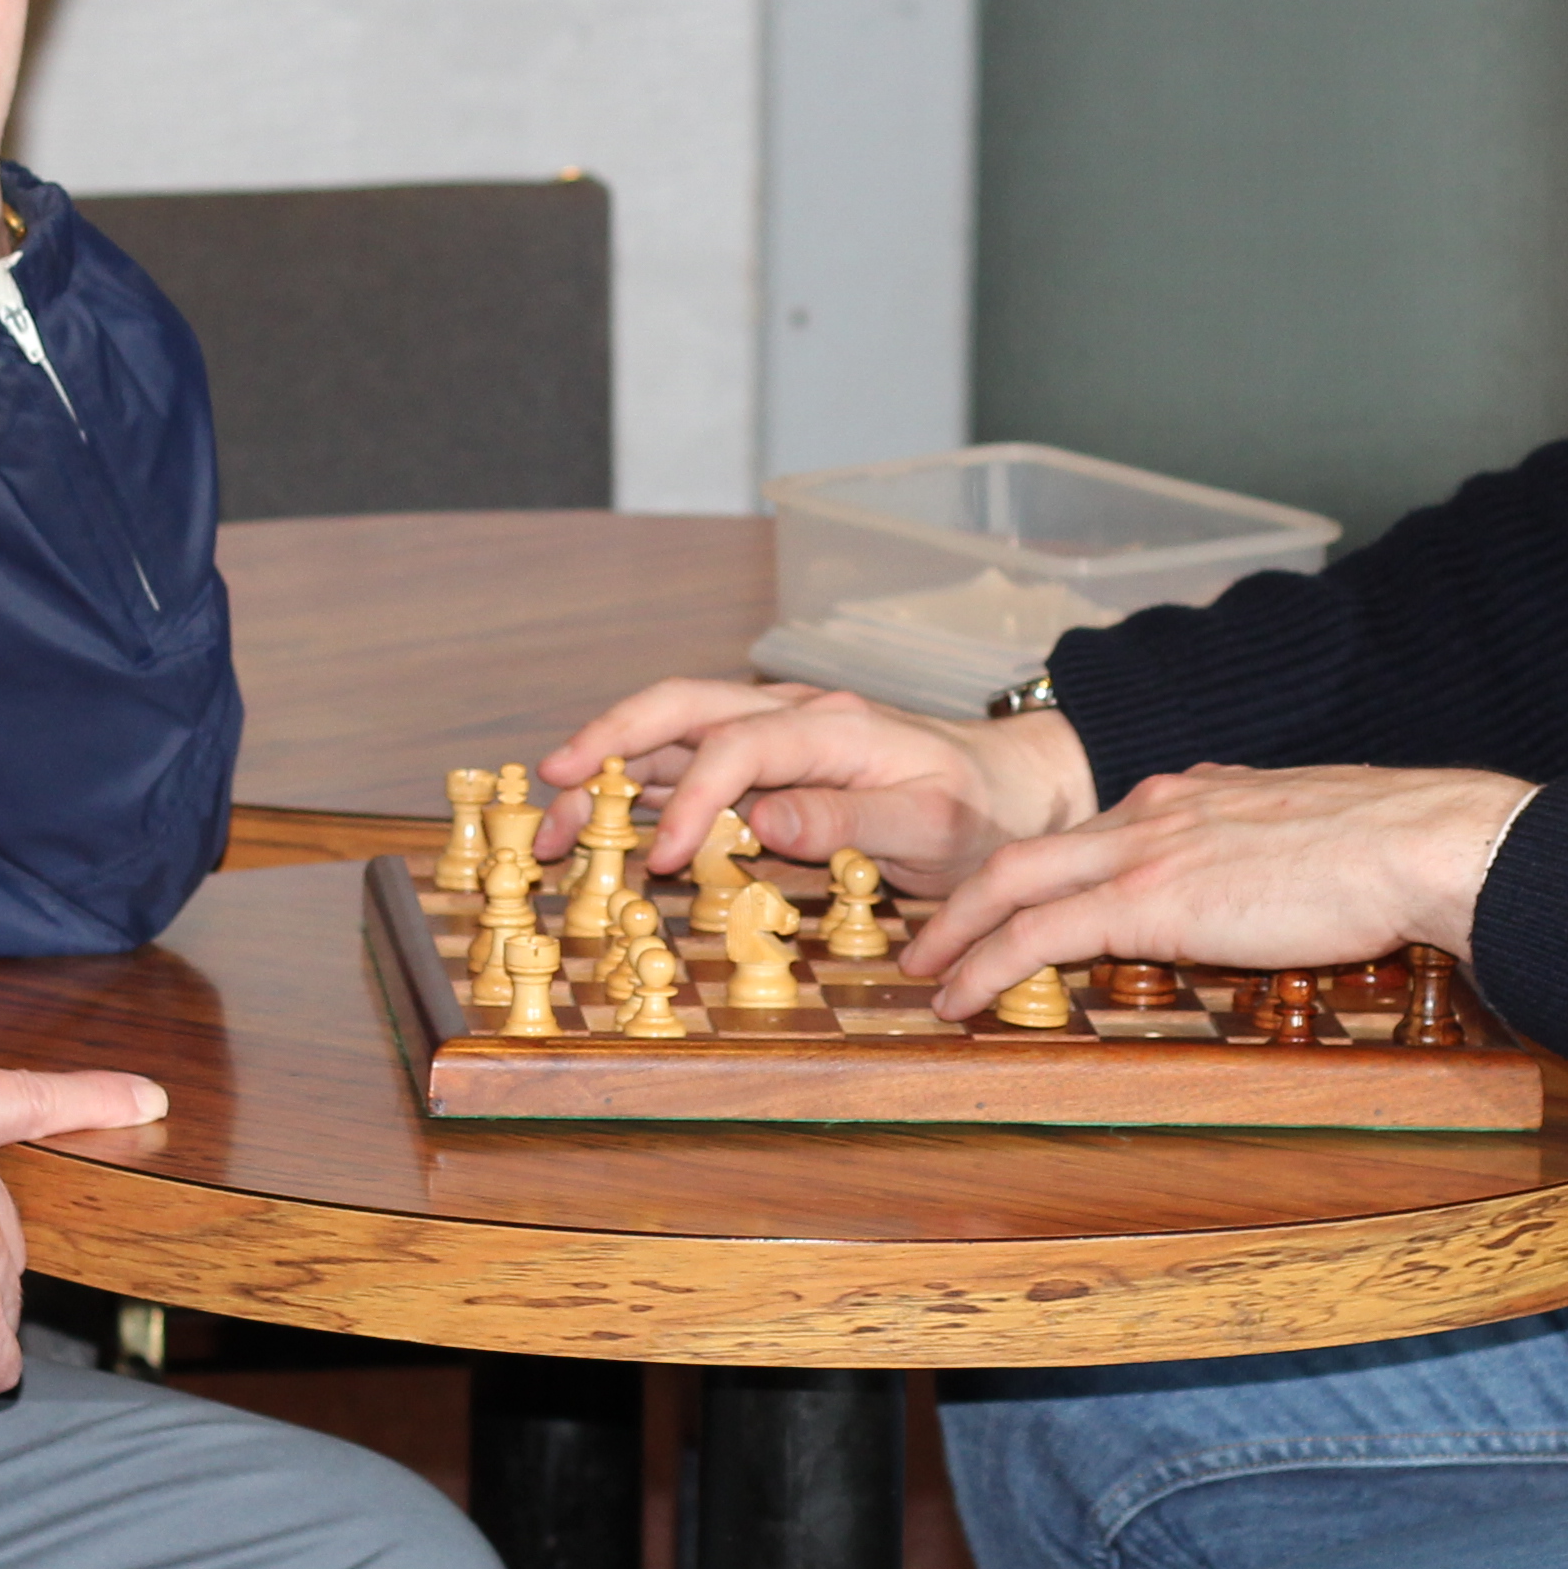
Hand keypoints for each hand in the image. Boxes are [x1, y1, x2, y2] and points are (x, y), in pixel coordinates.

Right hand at [537, 676, 1099, 896]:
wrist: (1014, 788)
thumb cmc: (980, 809)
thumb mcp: (933, 825)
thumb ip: (849, 819)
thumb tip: (762, 821)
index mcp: (834, 727)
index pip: (738, 745)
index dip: (691, 799)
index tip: (658, 859)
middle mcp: (793, 718)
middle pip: (681, 709)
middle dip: (610, 742)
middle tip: (553, 783)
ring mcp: (777, 737)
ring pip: (673, 738)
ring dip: (611, 772)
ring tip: (555, 824)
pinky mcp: (770, 765)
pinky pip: (691, 766)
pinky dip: (640, 791)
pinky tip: (603, 826)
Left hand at [901, 763, 1534, 1019]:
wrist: (1420, 841)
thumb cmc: (1390, 848)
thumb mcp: (1307, 834)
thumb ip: (1259, 847)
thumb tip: (1255, 876)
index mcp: (1194, 795)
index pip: (1092, 833)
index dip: (1041, 870)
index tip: (1013, 899)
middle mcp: (1154, 809)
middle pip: (1028, 851)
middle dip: (967, 896)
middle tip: (929, 935)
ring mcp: (1146, 849)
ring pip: (1014, 884)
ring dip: (958, 932)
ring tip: (923, 973)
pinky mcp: (1148, 899)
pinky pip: (1039, 934)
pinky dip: (987, 965)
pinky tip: (961, 998)